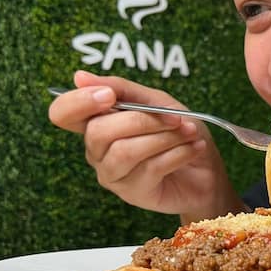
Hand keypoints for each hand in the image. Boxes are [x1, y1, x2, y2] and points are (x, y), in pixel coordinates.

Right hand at [48, 70, 245, 221]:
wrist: (208, 169)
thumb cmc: (179, 131)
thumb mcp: (155, 100)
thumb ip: (121, 88)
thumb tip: (79, 76)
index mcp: (97, 122)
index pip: (62, 113)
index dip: (78, 102)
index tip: (109, 96)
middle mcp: (97, 150)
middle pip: (98, 132)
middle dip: (142, 120)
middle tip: (175, 117)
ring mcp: (112, 174)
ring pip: (125, 151)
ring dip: (164, 137)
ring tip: (188, 132)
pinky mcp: (133, 193)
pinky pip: (150, 168)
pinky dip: (178, 153)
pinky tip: (192, 148)